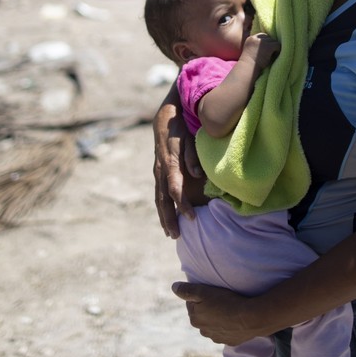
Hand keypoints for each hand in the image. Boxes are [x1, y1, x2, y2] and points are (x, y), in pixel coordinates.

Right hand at [154, 104, 206, 238]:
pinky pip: (159, 195)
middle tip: (176, 236)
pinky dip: (162, 209)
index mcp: (170, 164)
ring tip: (170, 234)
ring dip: (164, 217)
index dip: (183, 205)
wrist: (164, 120)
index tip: (193, 217)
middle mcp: (161, 172)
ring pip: (159, 200)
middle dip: (169, 219)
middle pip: (163, 200)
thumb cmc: (180, 130)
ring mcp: (157, 173)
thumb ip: (192, 156)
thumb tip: (197, 173)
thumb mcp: (188, 139)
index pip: (175, 190)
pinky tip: (167, 220)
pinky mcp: (158, 174)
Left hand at [172, 281, 263, 345]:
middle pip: (203, 316)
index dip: (200, 297)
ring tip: (229, 308)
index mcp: (195, 319)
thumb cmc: (226, 302)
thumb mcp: (204, 291)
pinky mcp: (231, 341)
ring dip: (218, 318)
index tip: (210, 292)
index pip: (192, 305)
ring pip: (214, 325)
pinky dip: (229, 326)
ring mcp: (217, 338)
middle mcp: (203, 331)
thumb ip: (187, 290)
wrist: (250, 318)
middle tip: (220, 299)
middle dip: (208, 309)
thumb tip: (174, 287)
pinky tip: (235, 319)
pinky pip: (227, 332)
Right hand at [243, 32, 280, 70]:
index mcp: (250, 39)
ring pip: (273, 41)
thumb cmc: (249, 63)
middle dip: (270, 44)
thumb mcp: (250, 51)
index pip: (261, 35)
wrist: (248, 68)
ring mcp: (262, 42)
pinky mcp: (269, 46)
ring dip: (273, 47)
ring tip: (272, 54)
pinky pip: (277, 45)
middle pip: (268, 37)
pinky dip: (277, 50)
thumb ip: (255, 45)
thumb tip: (266, 44)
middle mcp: (256, 38)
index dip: (265, 41)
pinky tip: (275, 55)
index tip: (266, 48)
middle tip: (271, 51)